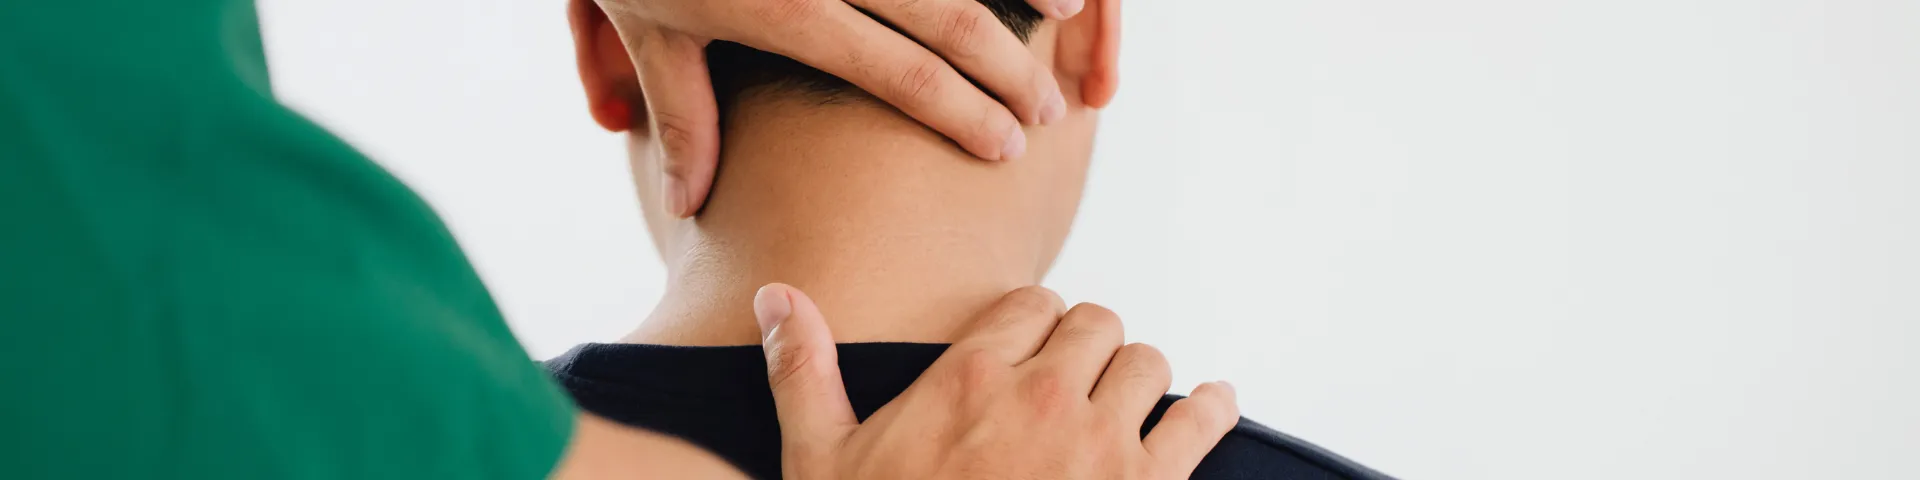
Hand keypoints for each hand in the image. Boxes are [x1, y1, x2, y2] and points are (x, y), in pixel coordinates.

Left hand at [586, 0, 1082, 216]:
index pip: (899, 69)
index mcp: (785, 9)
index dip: (962, 110)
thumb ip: (681, 120)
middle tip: (1049, 108)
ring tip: (1074, 9)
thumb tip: (691, 206)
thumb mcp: (645, 27)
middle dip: (1008, 66)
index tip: (1009, 146)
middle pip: (944, 16)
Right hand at [753, 284, 1240, 478]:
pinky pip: (1201, 421)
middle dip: (1089, 347)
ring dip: (1139, 379)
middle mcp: (1043, 394)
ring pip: (1147, 365)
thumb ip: (804, 370)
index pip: (1032, 304)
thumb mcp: (824, 460)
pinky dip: (1211, 409)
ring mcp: (1101, 442)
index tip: (1036, 344)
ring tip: (1130, 399)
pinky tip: (1213, 404)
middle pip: (1096, 325)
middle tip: (1080, 377)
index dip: (1036, 322)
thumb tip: (776, 295)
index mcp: (968, 377)